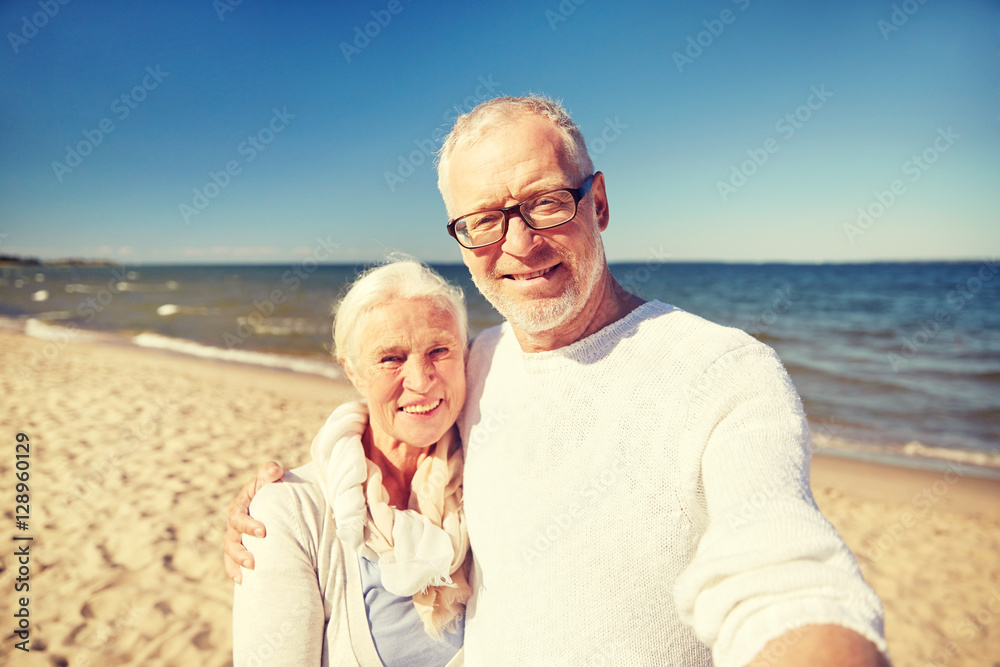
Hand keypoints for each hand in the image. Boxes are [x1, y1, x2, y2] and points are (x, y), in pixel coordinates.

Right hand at [223, 461, 284, 583]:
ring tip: (250, 571)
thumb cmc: (274, 487)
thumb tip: (275, 471)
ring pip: (229, 552)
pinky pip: (232, 563)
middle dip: (240, 551)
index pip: (238, 515)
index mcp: (241, 504)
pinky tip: (242, 582)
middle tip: (253, 561)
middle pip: (231, 538)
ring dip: (237, 563)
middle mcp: (235, 522)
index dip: (247, 524)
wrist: (277, 499)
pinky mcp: (241, 548)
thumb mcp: (271, 477)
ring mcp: (236, 537)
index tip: (263, 532)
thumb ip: (270, 471)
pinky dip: (235, 572)